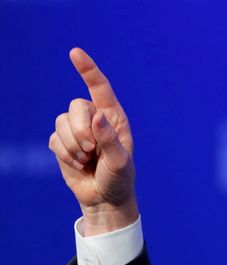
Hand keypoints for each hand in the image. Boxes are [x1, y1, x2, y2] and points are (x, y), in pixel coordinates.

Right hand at [49, 48, 137, 235]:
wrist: (105, 198)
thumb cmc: (119, 179)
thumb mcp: (120, 162)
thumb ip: (110, 140)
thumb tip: (97, 117)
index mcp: (114, 118)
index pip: (100, 88)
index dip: (88, 70)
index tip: (75, 53)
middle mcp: (95, 119)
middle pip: (76, 106)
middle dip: (80, 129)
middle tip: (91, 150)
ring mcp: (77, 130)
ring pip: (62, 122)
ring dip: (73, 145)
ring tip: (87, 160)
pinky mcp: (63, 143)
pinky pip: (55, 139)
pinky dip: (65, 154)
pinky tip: (78, 165)